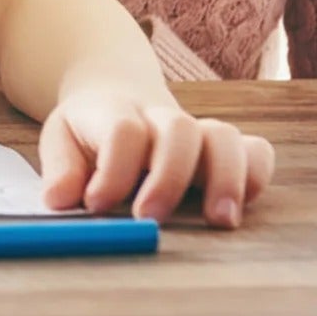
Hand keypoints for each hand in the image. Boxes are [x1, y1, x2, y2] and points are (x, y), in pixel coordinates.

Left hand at [39, 88, 275, 228]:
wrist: (116, 94)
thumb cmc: (88, 130)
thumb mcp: (61, 140)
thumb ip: (61, 169)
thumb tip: (60, 200)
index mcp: (116, 112)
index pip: (124, 131)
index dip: (113, 170)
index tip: (95, 206)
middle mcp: (161, 119)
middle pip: (179, 130)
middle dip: (169, 177)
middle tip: (148, 217)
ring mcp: (197, 132)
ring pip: (224, 137)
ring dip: (225, 179)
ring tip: (218, 221)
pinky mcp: (223, 149)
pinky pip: (256, 151)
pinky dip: (256, 175)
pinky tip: (240, 206)